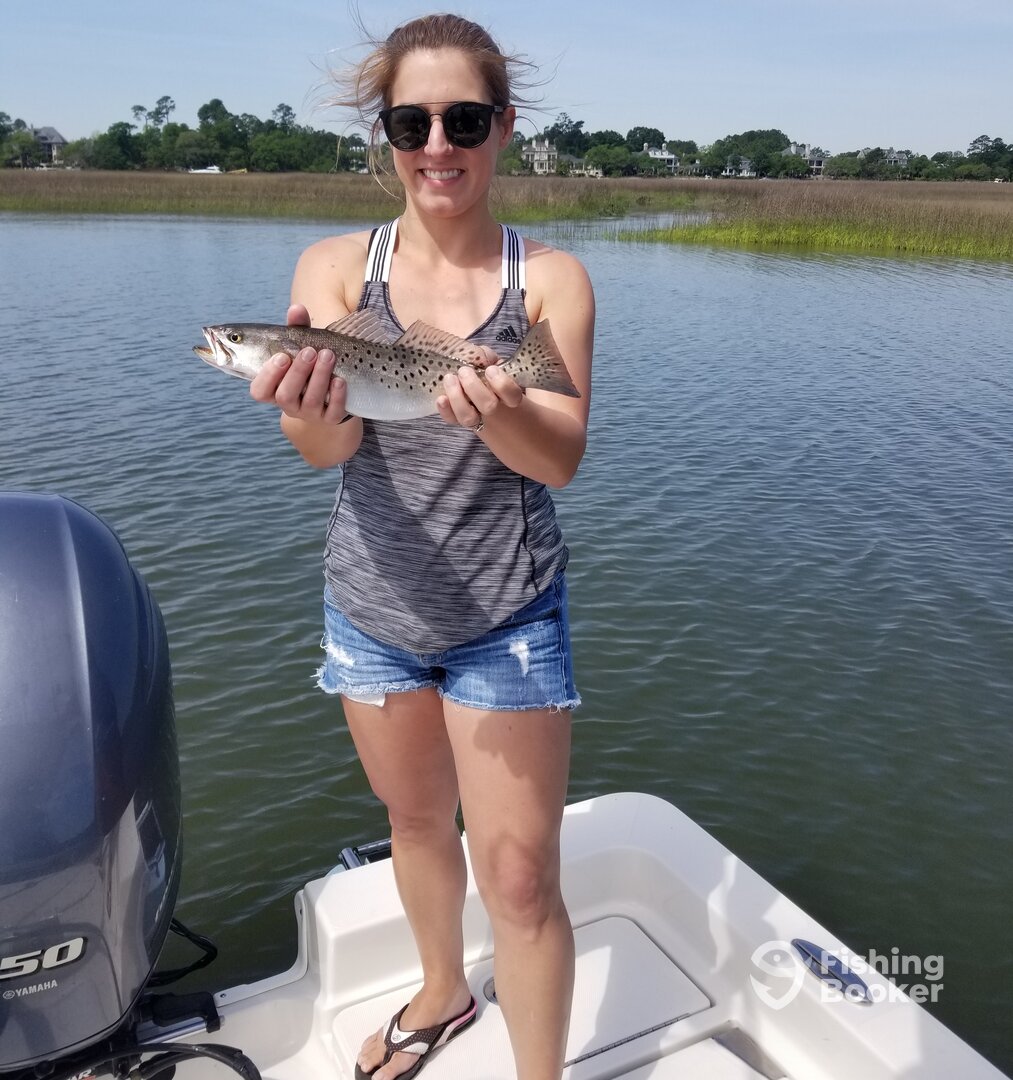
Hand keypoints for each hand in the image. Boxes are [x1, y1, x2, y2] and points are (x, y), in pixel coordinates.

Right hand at [249, 304, 350, 424]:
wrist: (331, 394)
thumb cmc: (310, 365)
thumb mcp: (301, 347)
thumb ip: (297, 329)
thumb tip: (296, 309)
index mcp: (274, 388)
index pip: (259, 391)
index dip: (267, 376)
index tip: (281, 356)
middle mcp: (289, 404)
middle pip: (285, 395)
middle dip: (297, 372)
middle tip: (309, 351)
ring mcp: (310, 414)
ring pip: (310, 401)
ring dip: (319, 377)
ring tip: (328, 355)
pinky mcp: (331, 419)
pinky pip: (333, 412)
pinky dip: (337, 395)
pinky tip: (340, 379)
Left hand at [436, 347, 523, 431]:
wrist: (473, 390)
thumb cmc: (484, 373)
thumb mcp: (490, 361)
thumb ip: (487, 356)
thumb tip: (480, 355)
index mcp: (506, 394)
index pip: (512, 396)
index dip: (502, 384)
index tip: (490, 369)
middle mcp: (492, 408)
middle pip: (488, 406)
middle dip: (474, 386)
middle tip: (464, 371)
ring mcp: (474, 416)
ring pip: (468, 417)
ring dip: (457, 397)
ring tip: (450, 378)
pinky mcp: (457, 418)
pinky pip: (451, 419)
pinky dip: (445, 409)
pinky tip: (441, 398)